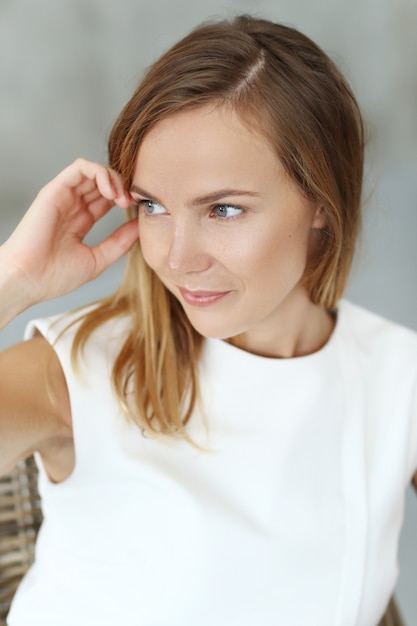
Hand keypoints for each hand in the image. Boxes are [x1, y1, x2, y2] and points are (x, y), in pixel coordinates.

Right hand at [1, 158, 137, 309]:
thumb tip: (140, 225)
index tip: (138, 211)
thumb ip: (120, 242)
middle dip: (124, 187)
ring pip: (95, 171)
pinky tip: (110, 191)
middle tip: (133, 202)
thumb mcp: (98, 259)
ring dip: (115, 178)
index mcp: (81, 220)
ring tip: (122, 198)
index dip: (126, 199)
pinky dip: (101, 172)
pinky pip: (81, 167)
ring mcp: (64, 196)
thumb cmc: (54, 276)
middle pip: (104, 182)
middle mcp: (72, 205)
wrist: (28, 280)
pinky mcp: (55, 190)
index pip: (108, 198)